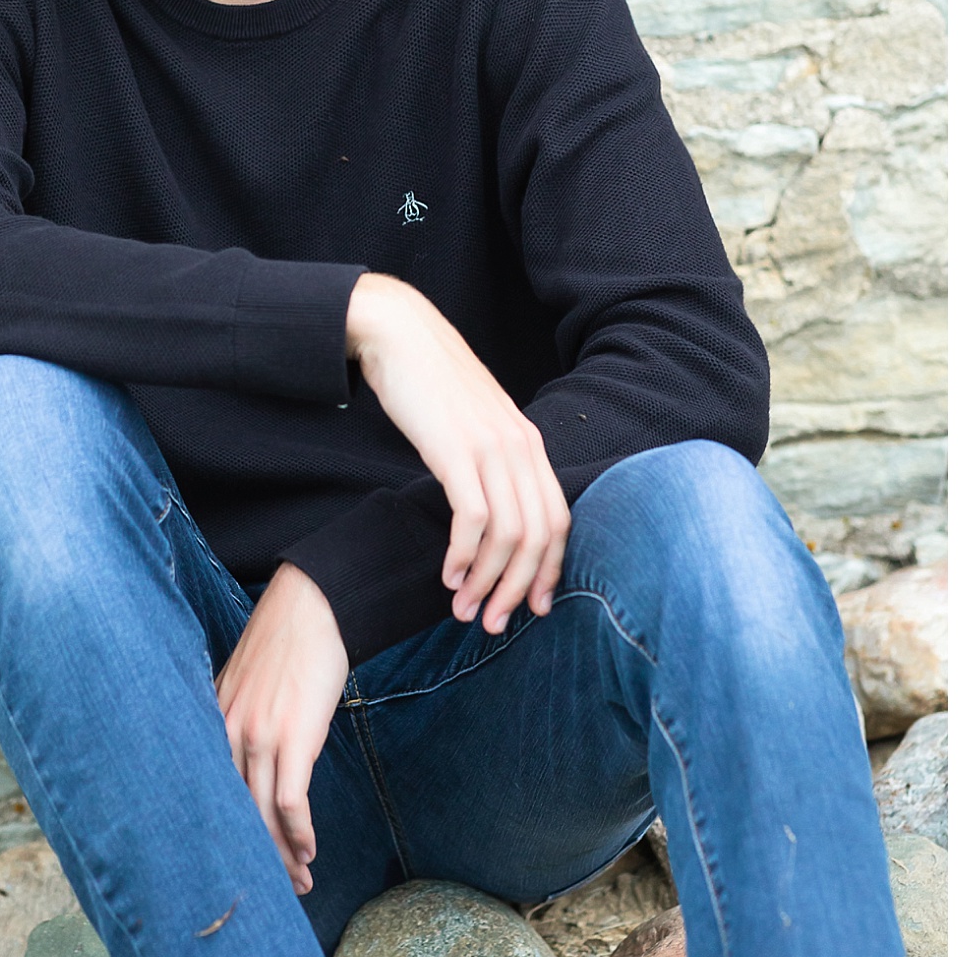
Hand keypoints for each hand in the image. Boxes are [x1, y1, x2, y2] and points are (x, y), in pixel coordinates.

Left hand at [215, 561, 348, 895]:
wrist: (312, 603)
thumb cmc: (284, 639)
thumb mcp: (246, 679)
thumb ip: (237, 715)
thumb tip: (245, 750)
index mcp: (214, 720)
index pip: (211, 793)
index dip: (225, 833)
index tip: (237, 862)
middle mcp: (228, 731)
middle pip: (234, 812)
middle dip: (256, 857)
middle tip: (274, 890)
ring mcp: (259, 734)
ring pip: (262, 814)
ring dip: (282, 854)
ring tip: (299, 882)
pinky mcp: (294, 735)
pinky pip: (291, 799)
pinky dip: (299, 831)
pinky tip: (309, 850)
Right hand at [346, 273, 569, 634]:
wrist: (399, 333)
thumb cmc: (428, 382)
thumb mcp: (473, 423)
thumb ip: (490, 460)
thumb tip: (489, 510)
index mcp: (529, 442)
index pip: (559, 520)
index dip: (550, 570)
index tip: (533, 607)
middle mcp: (521, 446)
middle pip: (540, 536)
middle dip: (519, 590)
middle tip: (492, 624)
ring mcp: (492, 447)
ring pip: (510, 535)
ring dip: (488, 582)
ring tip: (463, 609)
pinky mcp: (458, 449)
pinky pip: (474, 518)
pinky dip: (464, 556)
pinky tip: (448, 575)